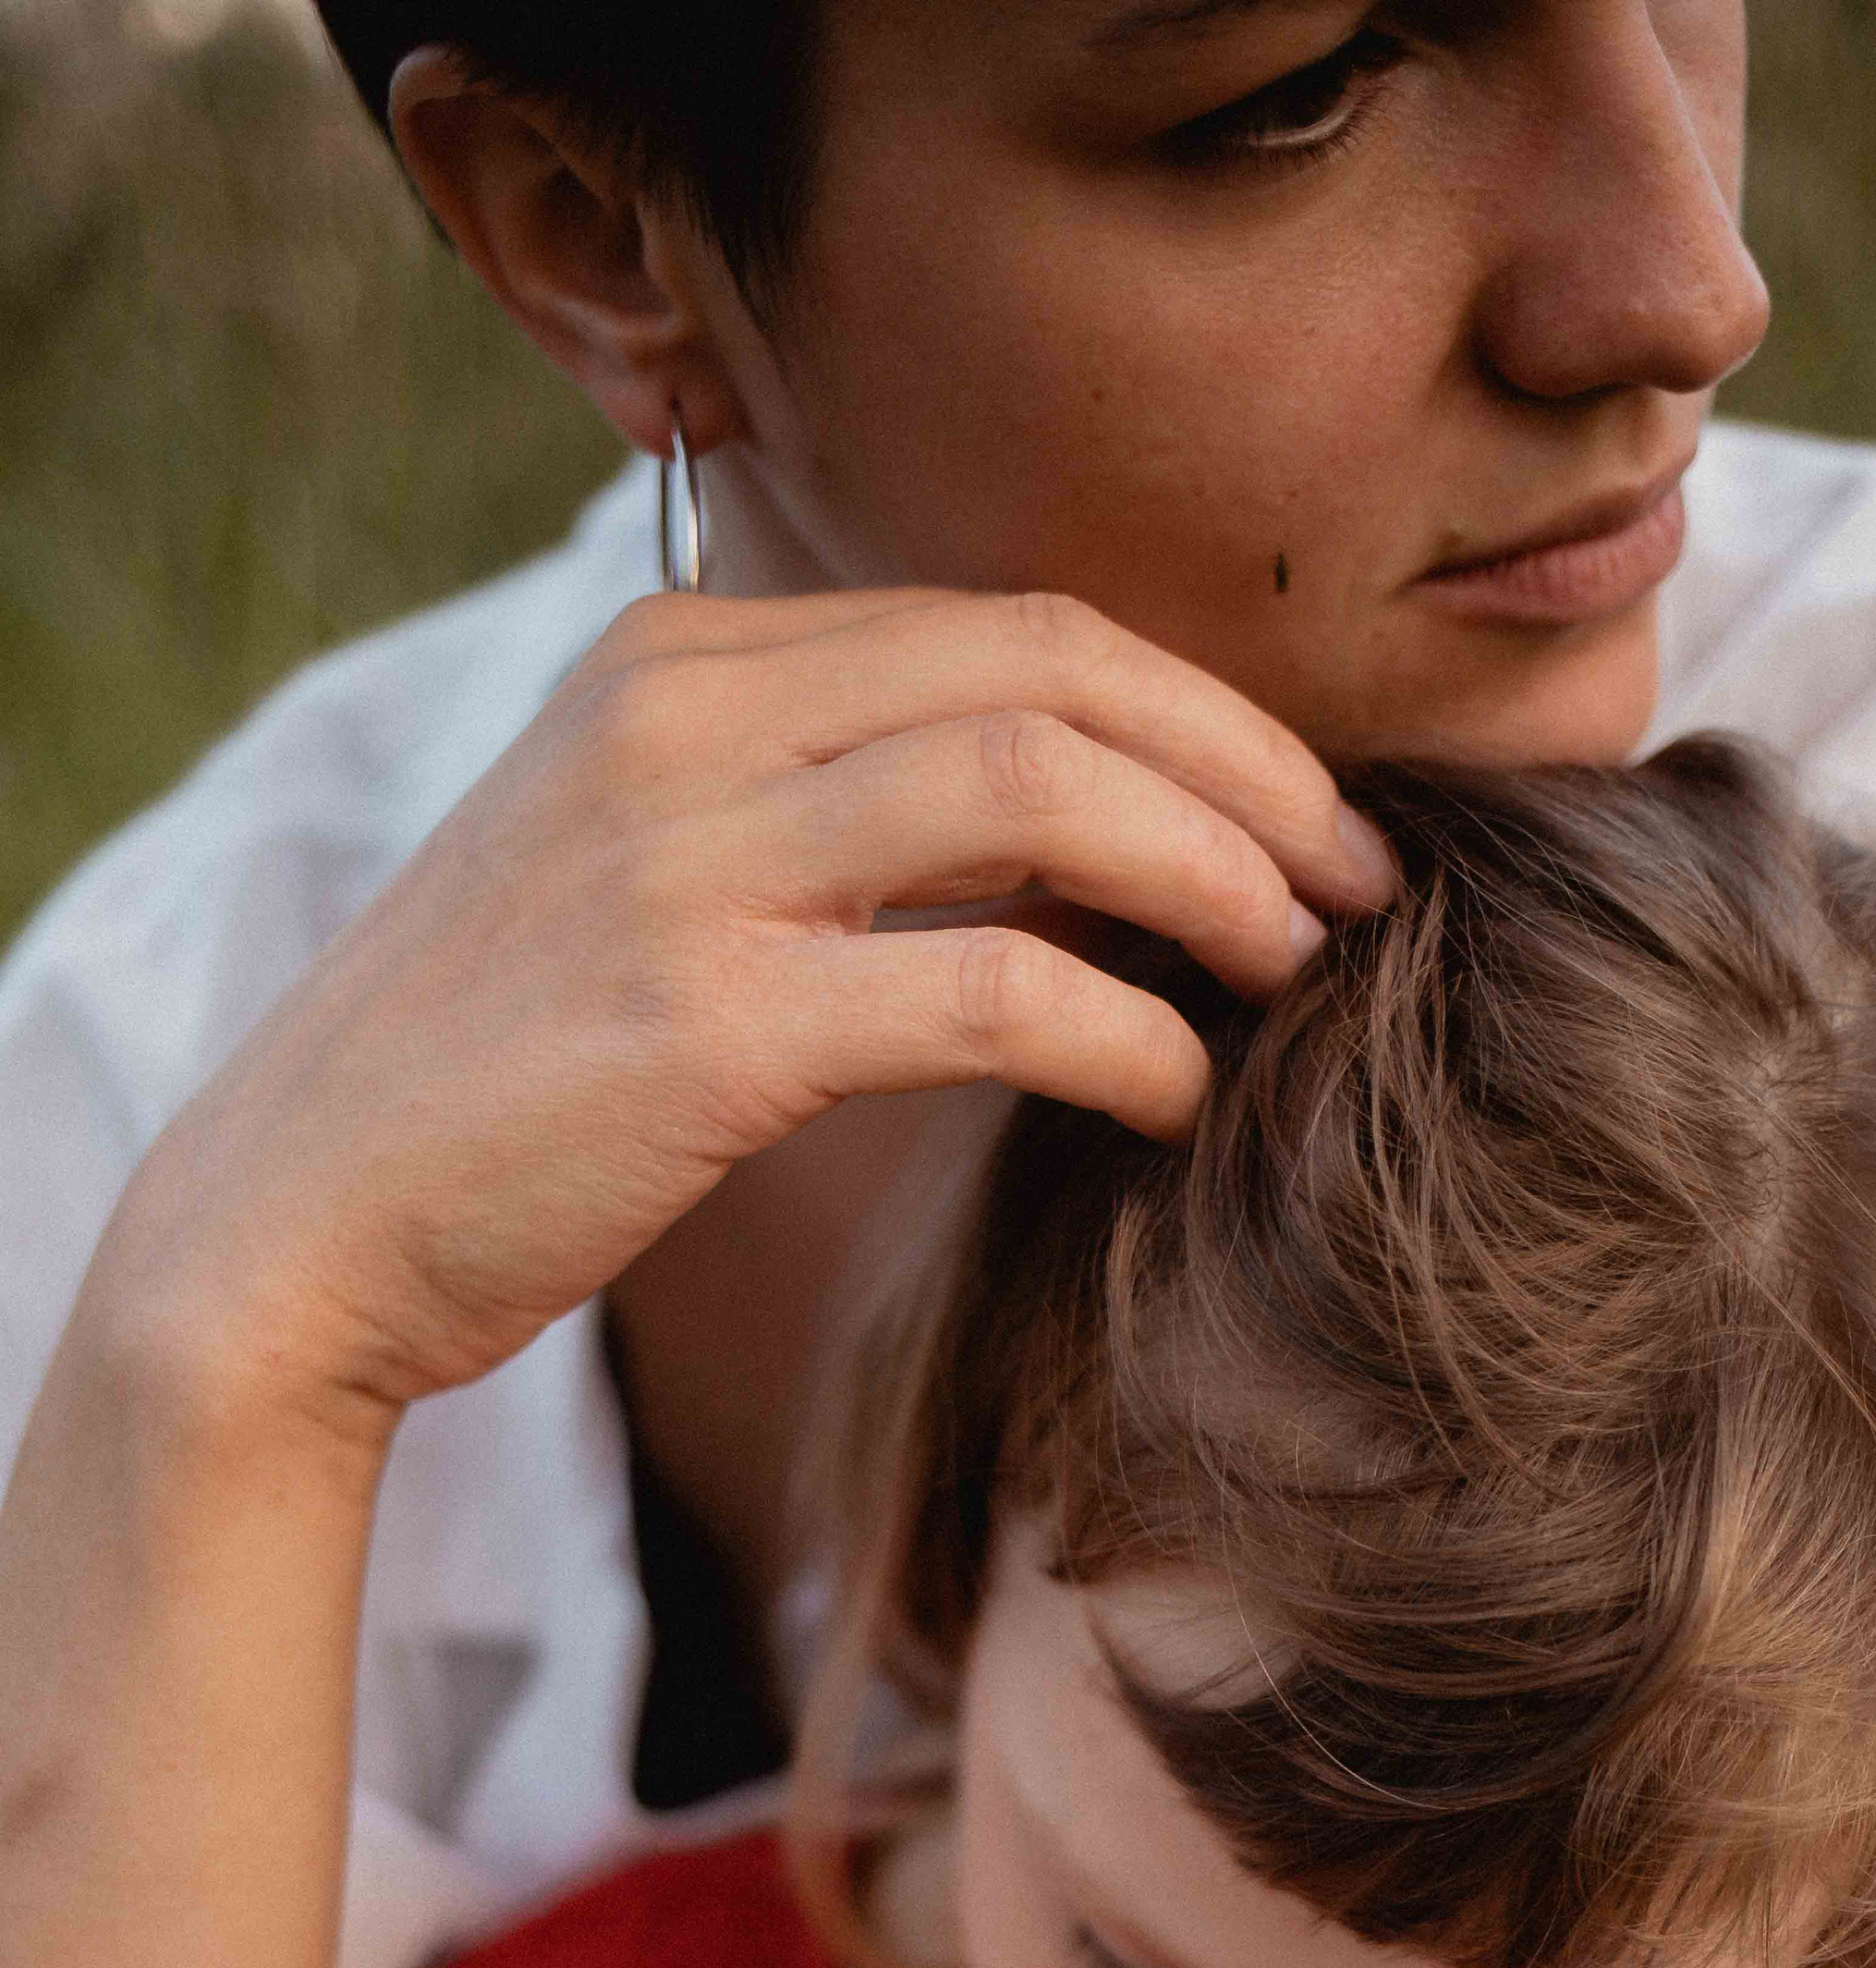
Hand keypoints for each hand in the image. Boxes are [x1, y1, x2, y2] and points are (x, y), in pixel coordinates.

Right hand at [100, 585, 1395, 1445]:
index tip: (1298, 816)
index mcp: (676, 665)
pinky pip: (991, 985)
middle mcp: (681, 721)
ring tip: (1300, 968)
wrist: (301, 1220)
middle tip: (1358, 883)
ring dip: (1213, 873)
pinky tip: (1175, 1097)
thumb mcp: (644, 878)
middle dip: (1246, 770)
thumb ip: (824, 818)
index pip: (1007, 622)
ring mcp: (686, 859)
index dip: (1192, 711)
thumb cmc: (501, 1080)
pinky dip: (1125, 1033)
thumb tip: (1074, 839)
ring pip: (1038, 783)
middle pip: (1053, 666)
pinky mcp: (706, 1021)